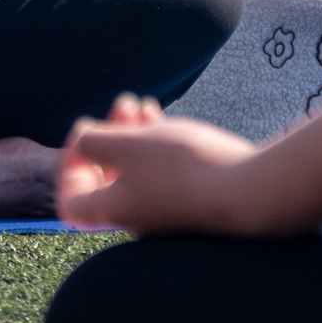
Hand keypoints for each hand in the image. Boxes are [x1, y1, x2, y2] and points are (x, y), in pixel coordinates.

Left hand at [56, 93, 267, 234]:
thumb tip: (82, 140)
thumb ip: (93, 142)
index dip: (69, 167)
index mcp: (115, 212)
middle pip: (106, 178)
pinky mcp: (194, 201)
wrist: (252, 190)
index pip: (70, 203)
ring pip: (136, 169)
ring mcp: (168, 212)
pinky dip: (157, 143)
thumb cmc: (185, 168)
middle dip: (108, 136)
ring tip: (142, 104)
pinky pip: (163, 171)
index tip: (85, 137)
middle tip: (122, 105)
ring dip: (133, 133)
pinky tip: (163, 117)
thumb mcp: (127, 145)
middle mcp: (138, 218)